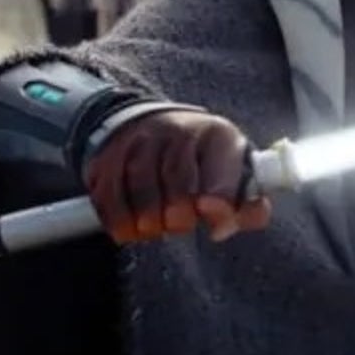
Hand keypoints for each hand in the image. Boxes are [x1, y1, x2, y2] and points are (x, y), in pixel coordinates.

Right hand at [83, 109, 271, 244]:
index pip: (219, 168)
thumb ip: (246, 206)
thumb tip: (224, 226)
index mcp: (218, 136)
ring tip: (158, 227)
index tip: (210, 216)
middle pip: (177, 182)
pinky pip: (109, 198)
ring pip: (140, 191)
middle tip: (181, 225)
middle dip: (179, 216)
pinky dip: (120, 222)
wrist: (155, 126)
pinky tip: (132, 228)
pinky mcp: (108, 156)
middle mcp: (178, 131)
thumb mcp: (234, 174)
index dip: (219, 199)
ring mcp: (140, 141)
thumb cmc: (204, 163)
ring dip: (149, 222)